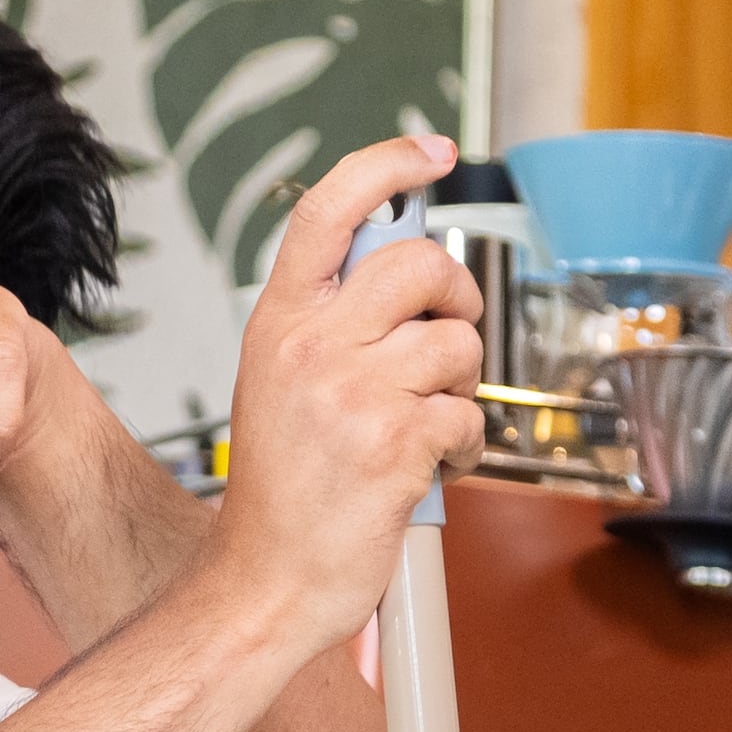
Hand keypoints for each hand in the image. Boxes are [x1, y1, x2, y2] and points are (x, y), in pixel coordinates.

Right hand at [214, 134, 479, 652]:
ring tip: (432, 421)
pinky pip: (467, 414)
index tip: (433, 151)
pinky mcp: (395, 442)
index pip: (329, 211)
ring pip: (456, 343)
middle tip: (451, 331)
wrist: (264, 581)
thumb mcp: (280, 382)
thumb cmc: (281, 492)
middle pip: (419, 264)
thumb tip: (409, 275)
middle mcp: (311, 345)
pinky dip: (467, 443)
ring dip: (462, 385)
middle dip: (457, 296)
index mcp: (279, 322)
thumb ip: (330, 323)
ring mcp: (352, 392)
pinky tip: (436, 464)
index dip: (386, 164)